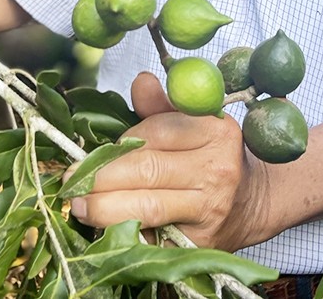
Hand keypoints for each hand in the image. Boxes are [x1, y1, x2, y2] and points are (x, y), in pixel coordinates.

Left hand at [67, 71, 267, 250]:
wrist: (251, 202)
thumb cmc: (211, 157)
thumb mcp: (194, 124)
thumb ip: (162, 105)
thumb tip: (141, 81)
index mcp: (215, 132)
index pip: (157, 132)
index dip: (120, 144)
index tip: (93, 152)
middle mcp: (217, 169)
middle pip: (148, 170)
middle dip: (102, 177)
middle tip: (71, 183)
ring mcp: (210, 208)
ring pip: (148, 206)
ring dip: (105, 208)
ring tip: (79, 206)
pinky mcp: (202, 242)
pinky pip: (155, 238)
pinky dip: (126, 235)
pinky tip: (105, 232)